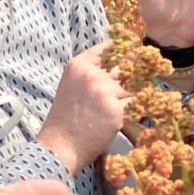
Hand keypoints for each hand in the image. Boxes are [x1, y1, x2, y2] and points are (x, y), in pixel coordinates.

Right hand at [35, 46, 127, 171]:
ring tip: (113, 111)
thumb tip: (125, 63)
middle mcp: (91, 74)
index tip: (129, 59)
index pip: (109, 48)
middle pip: (124, 69)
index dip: (122, 53)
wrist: (60, 146)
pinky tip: (117, 119)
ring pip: (131, 88)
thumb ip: (93, 73)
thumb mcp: (73, 86)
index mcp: (79, 64)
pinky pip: (133, 104)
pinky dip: (130, 111)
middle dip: (128, 81)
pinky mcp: (115, 108)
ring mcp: (104, 90)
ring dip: (127, 99)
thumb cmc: (66, 119)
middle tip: (118, 96)